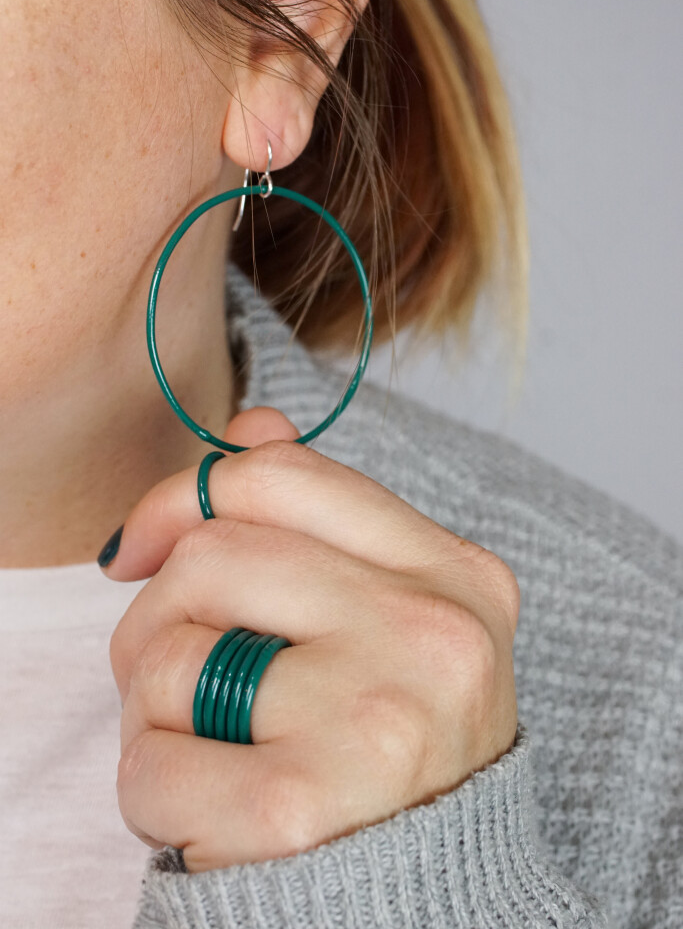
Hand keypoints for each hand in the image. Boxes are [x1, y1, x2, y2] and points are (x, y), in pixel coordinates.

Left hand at [106, 407, 519, 872]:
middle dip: (156, 615)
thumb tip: (248, 423)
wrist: (435, 898)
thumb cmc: (395, 744)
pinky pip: (151, 763)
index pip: (283, 474)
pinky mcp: (299, 809)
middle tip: (175, 674)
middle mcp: (431, 634)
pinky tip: (212, 814)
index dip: (185, 494)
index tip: (141, 546)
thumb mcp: (392, 616)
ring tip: (210, 747)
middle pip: (212, 555)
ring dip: (154, 709)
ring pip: (170, 655)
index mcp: (456, 574)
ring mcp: (372, 717)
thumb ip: (321, 517)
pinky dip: (155, 789)